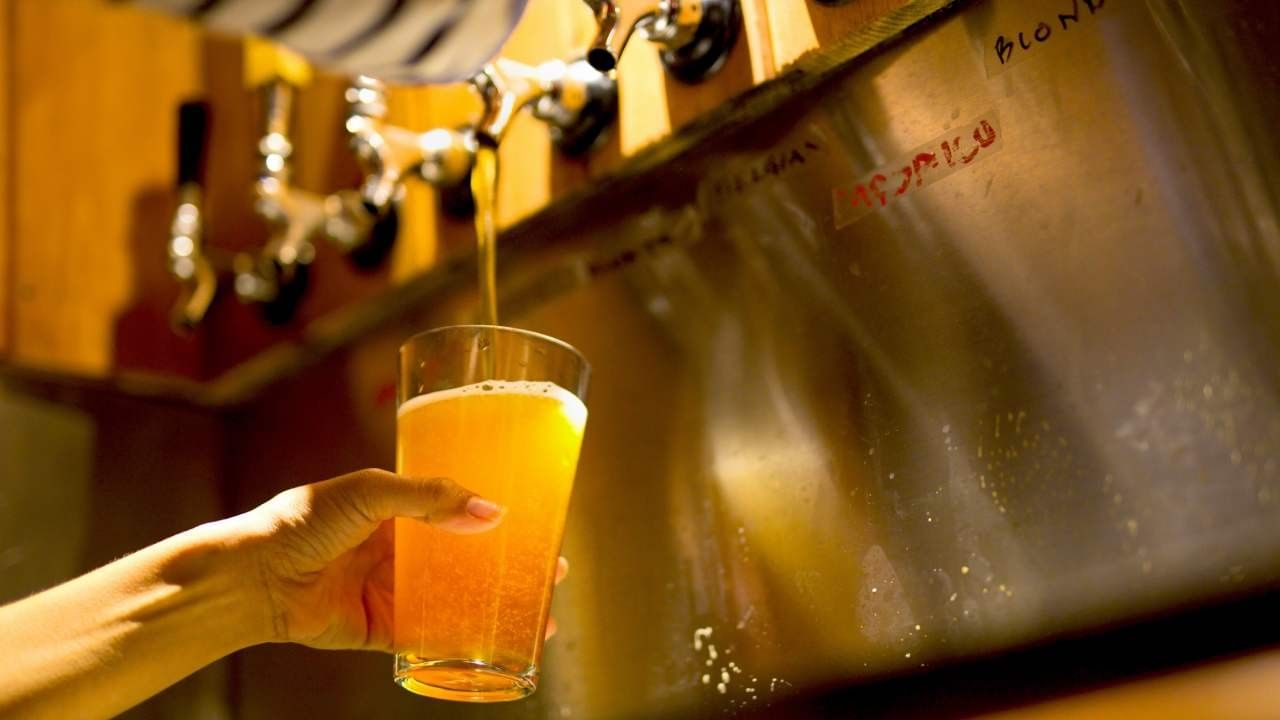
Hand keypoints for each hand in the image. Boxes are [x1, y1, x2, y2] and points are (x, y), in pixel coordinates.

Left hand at [238, 469, 567, 651]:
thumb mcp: (369, 491)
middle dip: (513, 568)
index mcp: (402, 509)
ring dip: (498, 608)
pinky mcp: (384, 629)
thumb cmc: (301, 521)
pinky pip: (430, 639)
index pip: (463, 509)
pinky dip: (461, 644)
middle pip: (471, 559)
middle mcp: (404, 549)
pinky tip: (493, 648)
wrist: (254, 576)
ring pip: (459, 601)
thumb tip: (490, 512)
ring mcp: (396, 590)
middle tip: (553, 574)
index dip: (502, 518)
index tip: (541, 524)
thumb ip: (428, 498)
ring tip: (539, 619)